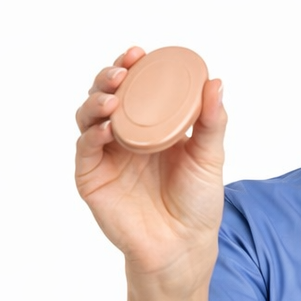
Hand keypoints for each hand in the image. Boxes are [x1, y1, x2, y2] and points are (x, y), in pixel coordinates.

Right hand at [74, 46, 226, 290]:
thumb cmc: (198, 204)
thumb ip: (212, 121)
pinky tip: (106, 127)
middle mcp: (124, 136)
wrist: (183, 247)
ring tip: (113, 98)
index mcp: (150, 126)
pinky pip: (85, 150)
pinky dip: (92, 134)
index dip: (132, 67)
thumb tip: (215, 81)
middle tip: (123, 70)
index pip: (135, 87)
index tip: (139, 53)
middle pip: (106, 95)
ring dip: (96, 101)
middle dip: (109, 76)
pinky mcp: (91, 178)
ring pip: (88, 117)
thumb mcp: (209, 157)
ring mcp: (105, 156)